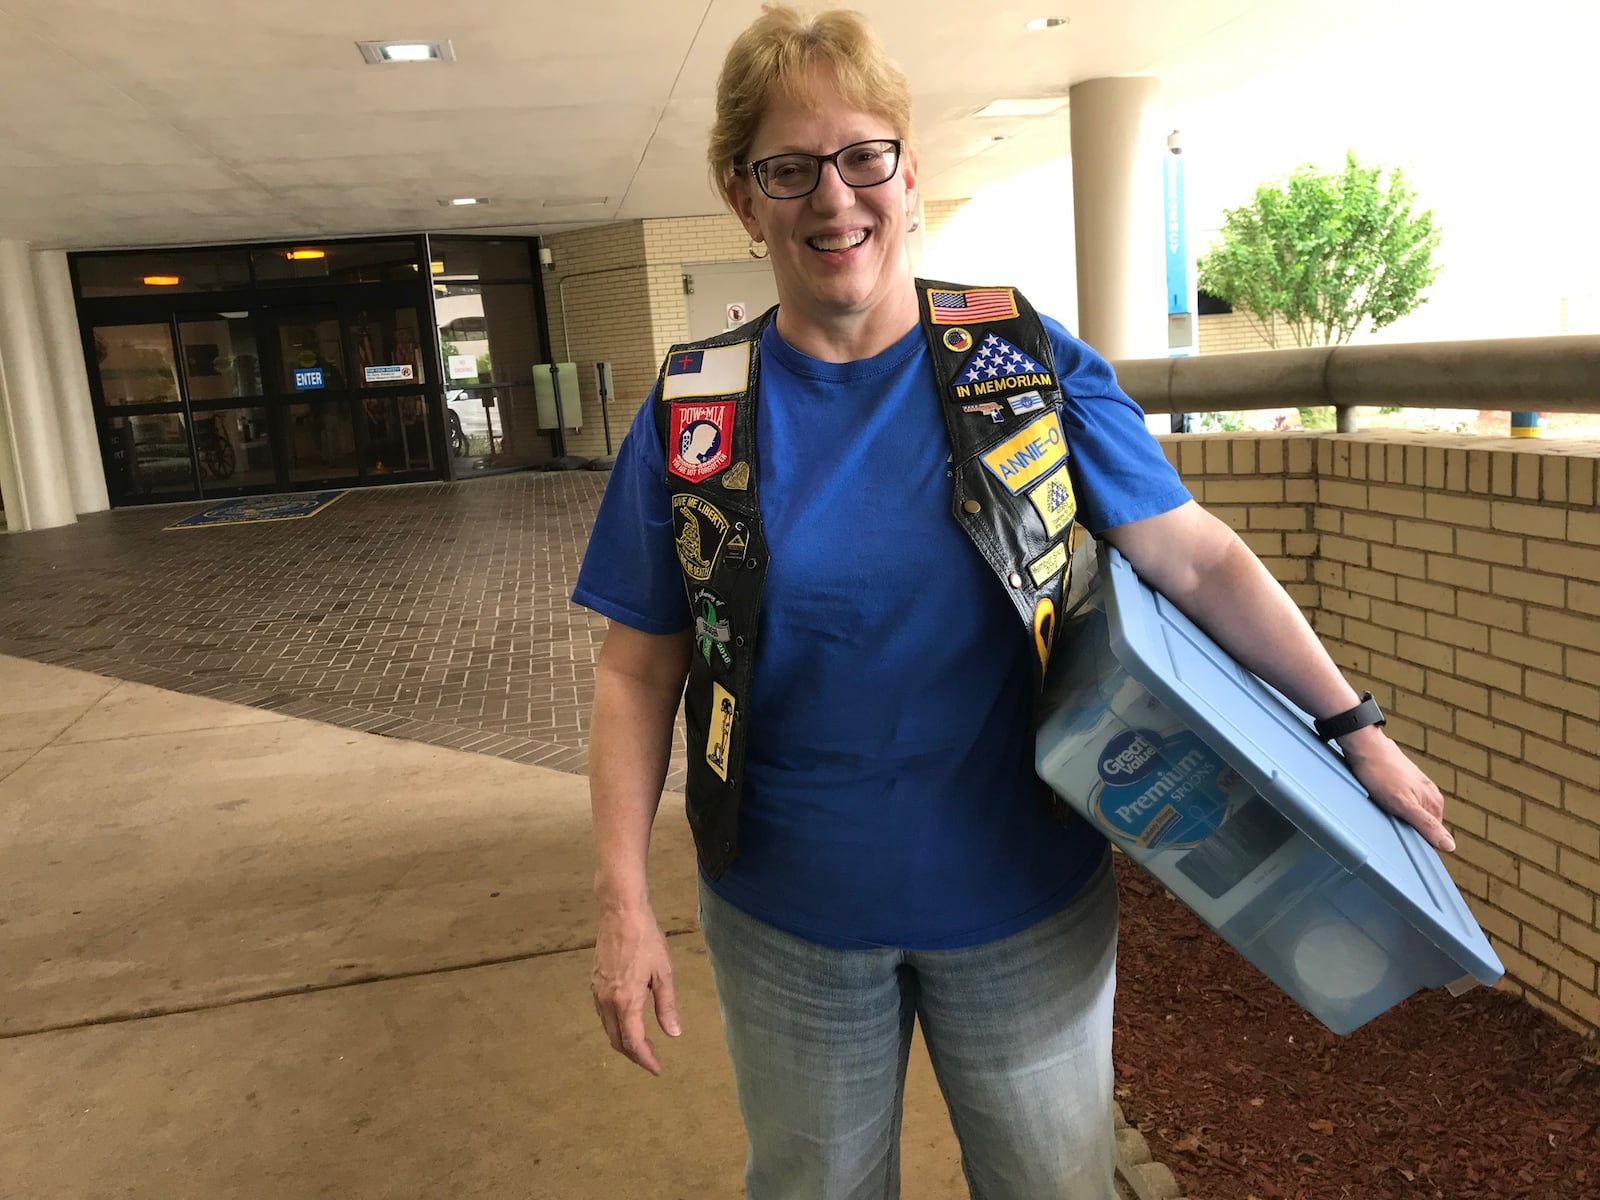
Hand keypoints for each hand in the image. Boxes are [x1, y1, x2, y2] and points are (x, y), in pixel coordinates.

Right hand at [591, 904, 681, 1074]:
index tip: (656, 1068)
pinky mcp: (594, 982)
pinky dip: (615, 1025)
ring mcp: (597, 991)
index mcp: (625, 1001)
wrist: (621, 913)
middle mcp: (607, 1001)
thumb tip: (673, 1033)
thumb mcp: (664, 973)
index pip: (632, 1042)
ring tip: (642, 1044)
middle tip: (651, 1060)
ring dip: (623, 1041)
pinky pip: (603, 1014)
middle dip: (634, 1054)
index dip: (645, 1058)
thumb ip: (667, 1006)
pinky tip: (627, 1021)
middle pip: (617, 1040)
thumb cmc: (646, 939)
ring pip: (608, 1028)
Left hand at [1337, 726, 1454, 852]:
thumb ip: (1427, 825)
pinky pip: (1400, 801)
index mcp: (1435, 802)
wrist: (1364, 745)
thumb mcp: (1404, 805)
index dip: (1418, 842)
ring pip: (1411, 812)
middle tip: (1388, 827)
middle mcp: (1429, 793)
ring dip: (1398, 817)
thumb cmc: (1381, 773)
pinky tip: (1379, 803)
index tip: (1402, 845)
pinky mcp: (1401, 780)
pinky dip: (1390, 806)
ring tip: (1381, 814)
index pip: (1434, 834)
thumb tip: (1450, 846)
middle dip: (1407, 830)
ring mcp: (1415, 785)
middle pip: (1422, 824)